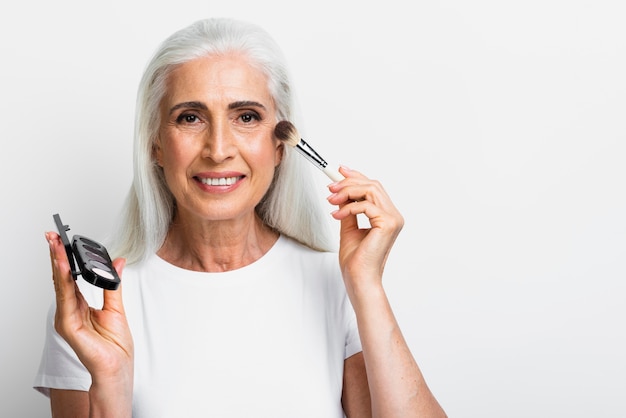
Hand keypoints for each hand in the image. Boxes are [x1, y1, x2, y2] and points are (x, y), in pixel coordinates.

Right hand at [46, 232, 133, 387]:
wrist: (117, 367)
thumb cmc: (115, 344)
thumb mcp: (116, 307)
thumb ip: (114, 284)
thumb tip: (118, 262)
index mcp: (80, 306)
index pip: (70, 277)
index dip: (65, 259)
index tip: (62, 241)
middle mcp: (69, 310)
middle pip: (61, 278)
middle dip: (57, 256)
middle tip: (53, 236)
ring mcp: (66, 318)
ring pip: (60, 285)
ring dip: (58, 264)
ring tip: (56, 245)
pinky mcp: (68, 326)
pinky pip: (65, 299)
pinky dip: (63, 282)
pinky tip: (63, 267)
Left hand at [326, 166, 403, 293]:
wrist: (359, 279)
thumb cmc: (356, 261)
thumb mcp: (349, 228)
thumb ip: (349, 211)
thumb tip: (341, 194)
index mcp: (387, 216)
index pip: (374, 188)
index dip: (357, 176)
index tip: (339, 171)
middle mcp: (394, 216)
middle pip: (373, 185)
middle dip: (349, 182)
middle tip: (330, 187)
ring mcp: (393, 219)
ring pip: (370, 190)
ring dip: (347, 191)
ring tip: (331, 200)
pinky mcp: (388, 224)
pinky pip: (366, 205)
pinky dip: (348, 207)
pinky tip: (336, 214)